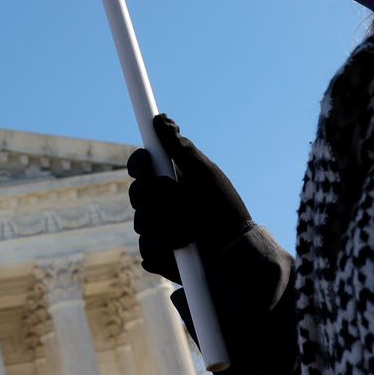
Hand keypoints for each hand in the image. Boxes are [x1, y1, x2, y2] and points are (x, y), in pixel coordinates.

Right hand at [126, 114, 254, 282]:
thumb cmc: (225, 209)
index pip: (142, 167)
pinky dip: (164, 250)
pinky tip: (183, 249)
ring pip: (141, 223)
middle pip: (137, 194)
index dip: (139, 164)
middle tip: (178, 202)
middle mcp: (161, 204)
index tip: (146, 165)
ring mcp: (158, 230)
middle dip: (155, 198)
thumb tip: (161, 118)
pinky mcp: (159, 256)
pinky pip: (147, 250)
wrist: (237, 253)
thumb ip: (181, 149)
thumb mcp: (206, 175)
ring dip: (167, 225)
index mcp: (170, 181)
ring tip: (191, 231)